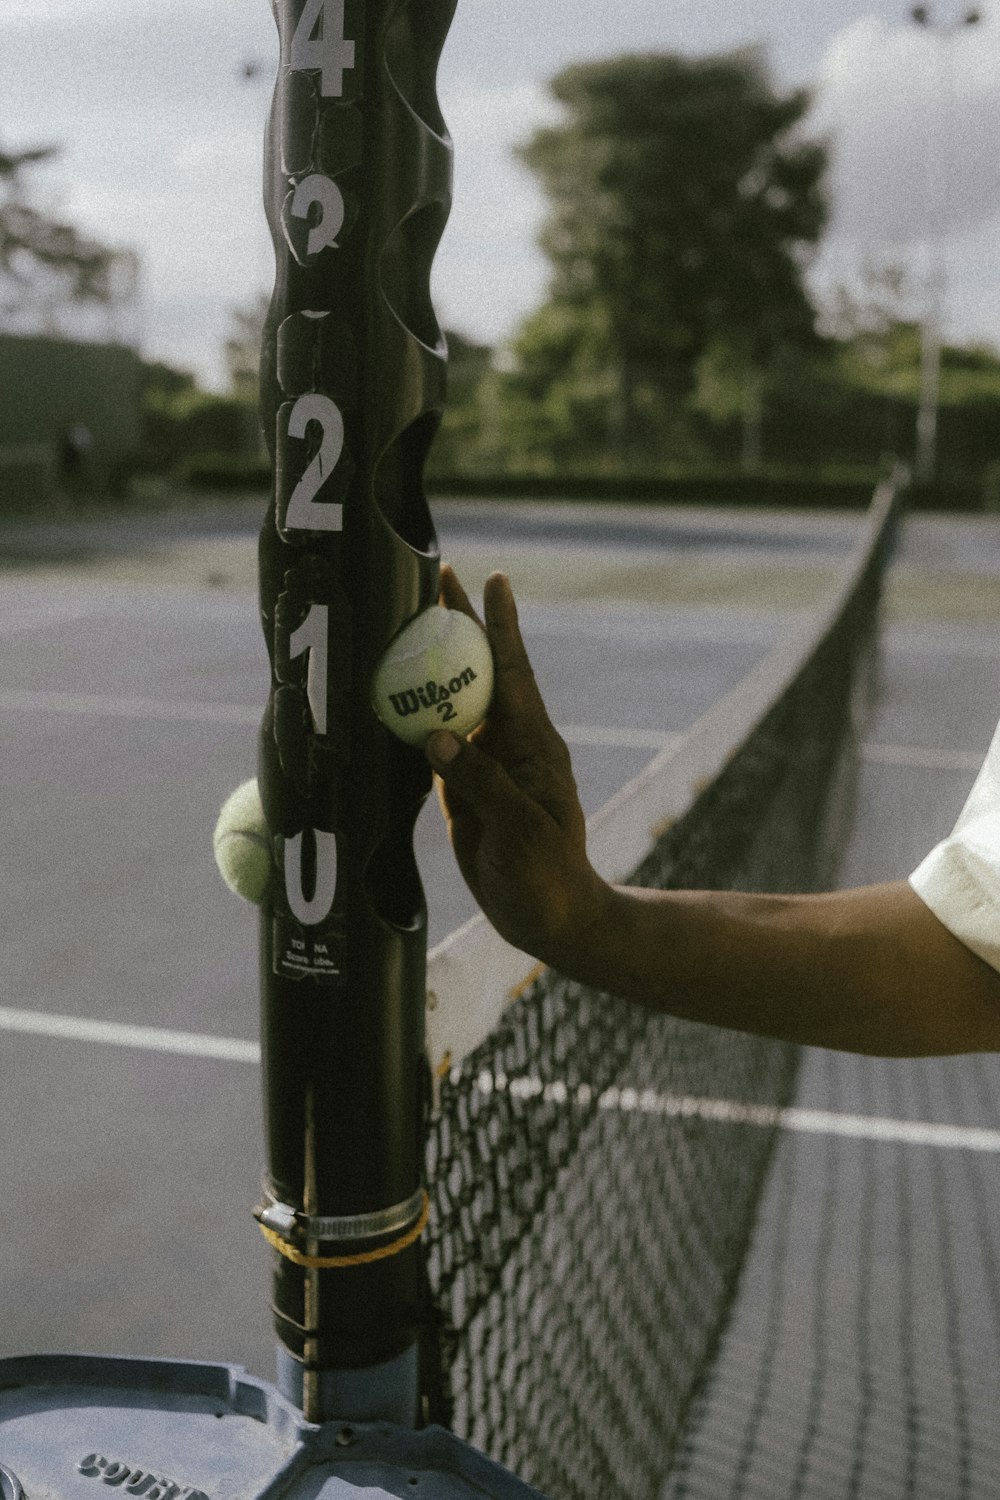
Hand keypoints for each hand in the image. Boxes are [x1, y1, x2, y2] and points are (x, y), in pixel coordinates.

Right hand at [426, 567, 606, 964]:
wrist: (549, 918)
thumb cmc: (547, 874)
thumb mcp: (520, 828)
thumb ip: (480, 781)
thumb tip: (436, 736)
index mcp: (533, 744)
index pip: (514, 671)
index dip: (501, 625)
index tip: (495, 578)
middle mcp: (508, 744)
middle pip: (478, 672)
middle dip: (458, 627)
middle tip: (431, 579)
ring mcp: (484, 765)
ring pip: (451, 702)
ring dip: (428, 666)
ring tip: (401, 624)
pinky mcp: (462, 791)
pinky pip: (432, 743)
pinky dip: (411, 716)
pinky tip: (389, 694)